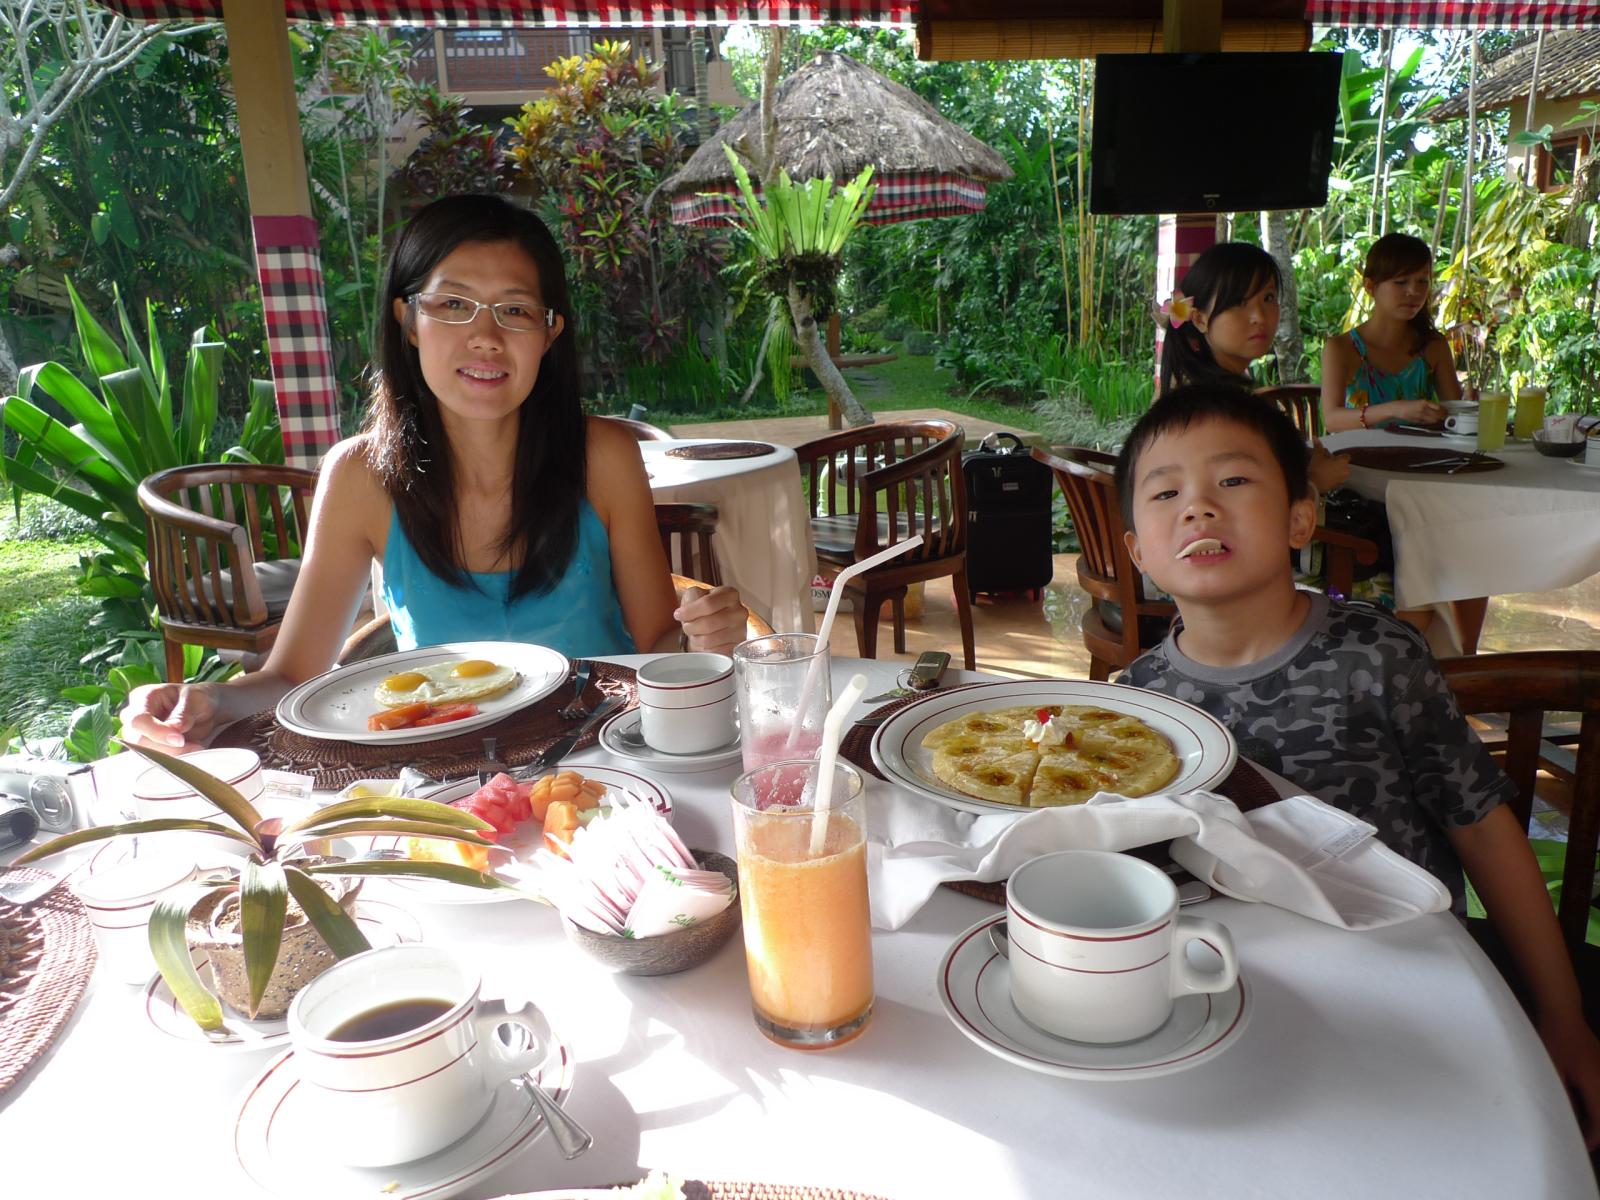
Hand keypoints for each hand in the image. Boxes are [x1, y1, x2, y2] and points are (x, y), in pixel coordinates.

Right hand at [120, 683, 218, 753]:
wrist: (203, 710)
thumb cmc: (197, 699)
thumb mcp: (196, 699)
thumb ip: (184, 714)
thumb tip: (174, 730)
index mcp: (143, 697)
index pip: (138, 720)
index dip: (157, 732)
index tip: (179, 739)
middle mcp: (134, 717)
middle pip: (138, 741)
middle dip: (167, 748)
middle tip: (196, 746)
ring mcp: (138, 735)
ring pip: (147, 754)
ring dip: (174, 755)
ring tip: (197, 746)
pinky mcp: (148, 748)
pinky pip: (156, 760)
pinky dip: (175, 759)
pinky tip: (191, 751)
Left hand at [674, 585, 747, 655]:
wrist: (714, 625)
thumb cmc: (704, 609)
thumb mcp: (695, 595)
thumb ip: (691, 597)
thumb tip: (686, 611)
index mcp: (730, 594)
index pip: (708, 603)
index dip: (689, 611)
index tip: (678, 615)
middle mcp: (739, 612)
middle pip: (708, 623)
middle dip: (691, 627)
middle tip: (687, 626)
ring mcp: (741, 631)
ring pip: (709, 640)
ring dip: (696, 638)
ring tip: (696, 634)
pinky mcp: (737, 648)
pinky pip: (714, 652)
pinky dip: (704, 649)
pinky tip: (705, 643)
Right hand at [1308, 442, 1350, 491]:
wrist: (1313, 485)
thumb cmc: (1317, 468)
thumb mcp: (1317, 455)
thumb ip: (1318, 446)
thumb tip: (1315, 438)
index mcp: (1343, 462)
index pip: (1345, 456)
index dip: (1338, 456)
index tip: (1330, 456)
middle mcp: (1346, 470)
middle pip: (1342, 464)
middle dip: (1335, 463)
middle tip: (1325, 462)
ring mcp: (1342, 479)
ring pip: (1340, 472)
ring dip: (1334, 470)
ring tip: (1323, 469)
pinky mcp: (1337, 486)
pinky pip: (1336, 479)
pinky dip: (1332, 477)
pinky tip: (1323, 476)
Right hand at [1400, 398, 1446, 424]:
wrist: (1395, 409)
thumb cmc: (1404, 404)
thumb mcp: (1417, 401)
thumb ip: (1426, 405)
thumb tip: (1435, 408)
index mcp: (1423, 402)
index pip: (1438, 407)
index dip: (1444, 409)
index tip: (1446, 410)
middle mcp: (1423, 409)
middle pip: (1438, 414)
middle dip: (1443, 415)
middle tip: (1446, 415)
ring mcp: (1420, 415)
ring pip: (1434, 419)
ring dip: (1438, 419)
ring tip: (1440, 419)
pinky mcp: (1417, 421)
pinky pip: (1427, 422)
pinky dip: (1431, 422)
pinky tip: (1432, 421)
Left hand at [1539, 1011, 1599, 1149]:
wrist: (1563, 1013)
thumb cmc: (1554, 1040)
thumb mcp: (1552, 1071)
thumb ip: (1561, 1096)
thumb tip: (1565, 1118)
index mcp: (1596, 1085)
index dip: (1592, 1138)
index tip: (1579, 1145)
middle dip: (1596, 1128)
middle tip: (1579, 1135)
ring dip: (1596, 1114)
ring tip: (1579, 1120)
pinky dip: (1595, 1101)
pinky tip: (1581, 1100)